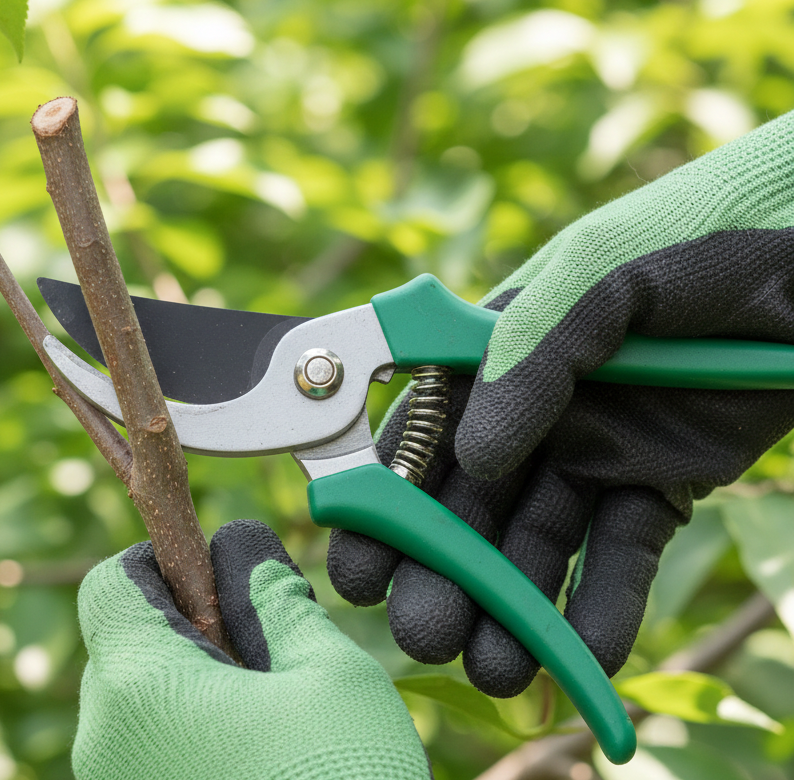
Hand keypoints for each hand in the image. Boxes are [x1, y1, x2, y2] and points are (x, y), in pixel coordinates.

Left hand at [73, 519, 432, 779]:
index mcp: (139, 687)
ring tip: (274, 717)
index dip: (165, 561)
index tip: (223, 578)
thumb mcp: (328, 679)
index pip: (112, 583)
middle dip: (191, 627)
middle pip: (126, 643)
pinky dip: (193, 738)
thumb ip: (276, 602)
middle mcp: (104, 742)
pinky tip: (260, 762)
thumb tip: (244, 551)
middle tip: (268, 651)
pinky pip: (150, 756)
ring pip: (141, 705)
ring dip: (198, 687)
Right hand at [328, 109, 793, 697]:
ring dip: (510, 608)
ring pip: (536, 543)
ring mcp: (596, 449)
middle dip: (442, 574)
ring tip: (494, 669)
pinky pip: (621, 554)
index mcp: (498, 349)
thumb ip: (533, 350)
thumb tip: (474, 455)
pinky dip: (600, 608)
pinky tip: (581, 657)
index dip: (384, 503)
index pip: (421, 434)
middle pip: (469, 505)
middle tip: (424, 636)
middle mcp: (535, 408)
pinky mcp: (661, 484)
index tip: (359, 567)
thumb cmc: (706, 235)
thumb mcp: (606, 273)